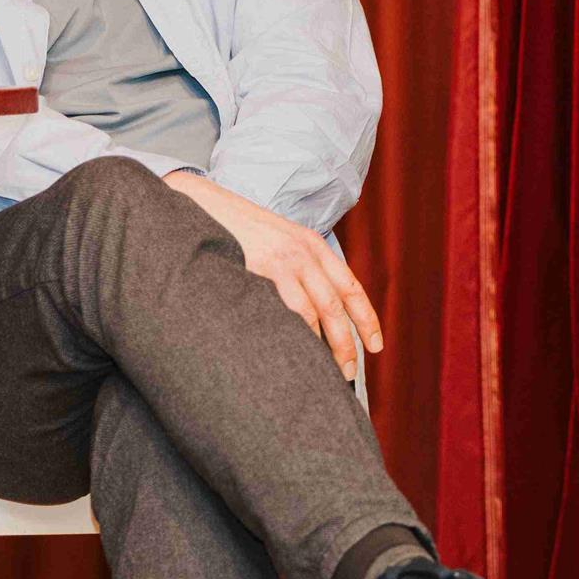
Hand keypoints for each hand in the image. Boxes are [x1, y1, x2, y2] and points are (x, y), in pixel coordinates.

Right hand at [164, 171, 384, 379]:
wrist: (202, 206)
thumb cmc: (237, 228)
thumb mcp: (278, 240)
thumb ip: (298, 266)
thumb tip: (312, 308)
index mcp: (313, 245)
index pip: (350, 287)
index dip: (367, 319)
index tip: (376, 345)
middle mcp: (304, 253)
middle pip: (336, 306)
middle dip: (347, 343)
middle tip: (349, 372)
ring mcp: (283, 261)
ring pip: (314, 313)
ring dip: (322, 347)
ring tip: (324, 372)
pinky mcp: (261, 270)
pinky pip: (285, 311)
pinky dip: (295, 336)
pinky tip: (295, 354)